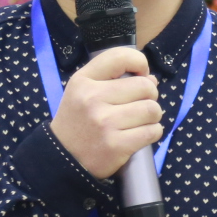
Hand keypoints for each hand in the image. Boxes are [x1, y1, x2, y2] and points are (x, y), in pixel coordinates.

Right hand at [50, 46, 163, 178]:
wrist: (63, 159)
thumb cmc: (78, 122)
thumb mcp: (83, 92)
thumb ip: (113, 79)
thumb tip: (151, 78)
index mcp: (83, 81)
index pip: (120, 57)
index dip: (139, 62)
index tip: (140, 75)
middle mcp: (93, 98)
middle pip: (145, 86)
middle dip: (150, 95)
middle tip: (140, 104)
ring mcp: (105, 123)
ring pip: (152, 109)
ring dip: (153, 116)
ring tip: (141, 120)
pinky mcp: (116, 145)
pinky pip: (152, 131)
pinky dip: (153, 132)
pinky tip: (142, 133)